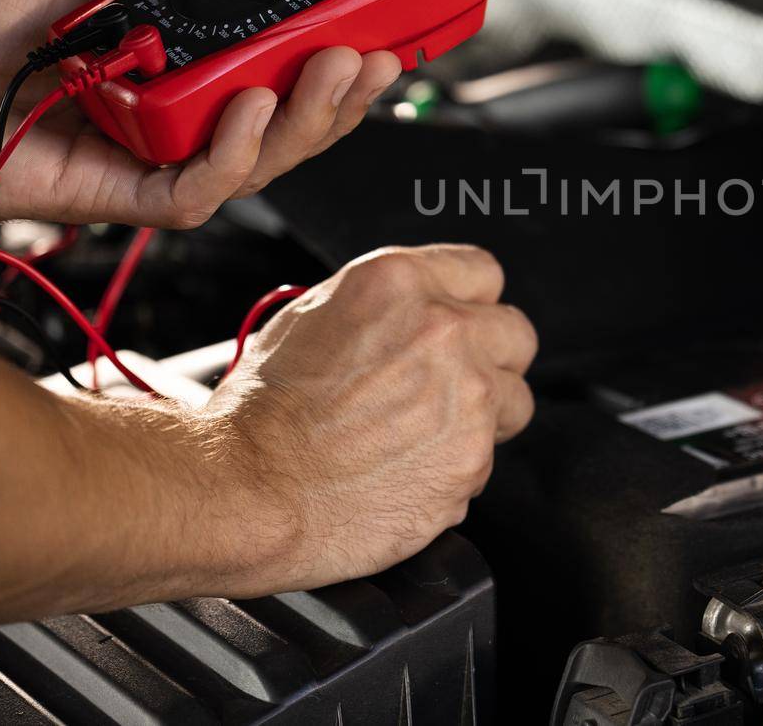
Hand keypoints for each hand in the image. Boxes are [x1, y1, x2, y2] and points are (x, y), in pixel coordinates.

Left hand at [0, 0, 400, 224]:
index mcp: (160, 63)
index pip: (262, 65)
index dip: (323, 50)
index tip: (371, 18)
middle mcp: (163, 117)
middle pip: (280, 120)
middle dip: (340, 91)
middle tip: (379, 51)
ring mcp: (145, 162)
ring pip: (258, 162)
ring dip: (309, 120)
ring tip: (339, 72)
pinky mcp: (116, 198)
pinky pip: (199, 191)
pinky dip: (235, 154)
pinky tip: (249, 106)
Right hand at [197, 245, 536, 592]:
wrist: (245, 489)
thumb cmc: (261, 412)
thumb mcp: (313, 315)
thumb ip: (387, 306)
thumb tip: (420, 311)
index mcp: (401, 283)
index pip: (483, 273)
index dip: (470, 304)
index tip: (463, 325)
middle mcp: (444, 330)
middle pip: (516, 334)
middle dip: (490, 360)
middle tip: (448, 388)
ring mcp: (467, 397)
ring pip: (514, 401)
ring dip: (483, 418)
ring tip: (422, 437)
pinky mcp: (472, 460)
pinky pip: (486, 459)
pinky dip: (454, 470)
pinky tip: (404, 473)